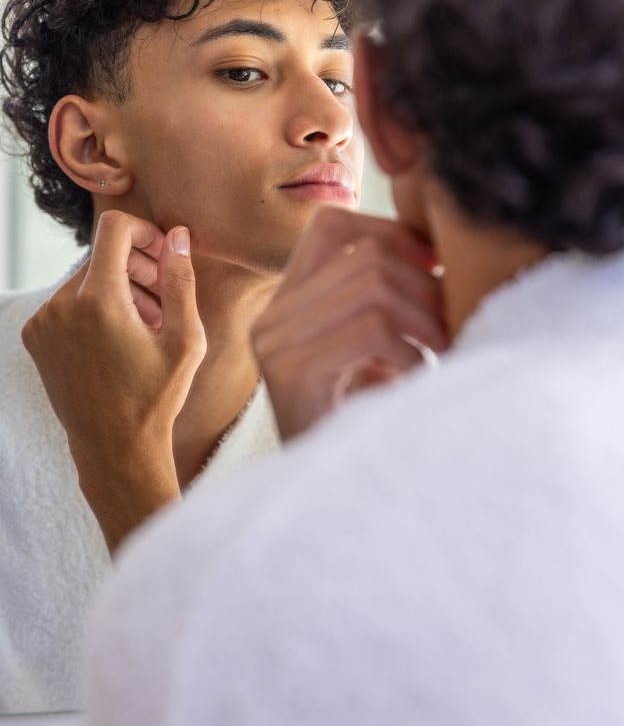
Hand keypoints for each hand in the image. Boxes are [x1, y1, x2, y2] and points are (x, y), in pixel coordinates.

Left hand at [22, 210, 206, 550]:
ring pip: (85, 281)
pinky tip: (117, 342)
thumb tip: (179, 236)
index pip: (114, 228)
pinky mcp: (34, 337)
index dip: (144, 232)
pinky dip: (92, 311)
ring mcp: (42, 321)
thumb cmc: (156, 398)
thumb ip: (180, 281)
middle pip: (102, 257)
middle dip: (136, 268)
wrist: (114, 449)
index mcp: (99, 300)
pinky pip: (66, 304)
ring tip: (144, 327)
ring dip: (117, 292)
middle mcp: (61, 304)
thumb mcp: (184, 340)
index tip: (162, 255)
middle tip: (163, 302)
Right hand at [252, 207, 448, 440]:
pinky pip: (370, 329)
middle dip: (425, 284)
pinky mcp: (290, 374)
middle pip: (363, 254)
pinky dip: (409, 349)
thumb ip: (382, 297)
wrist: (335, 499)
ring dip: (425, 317)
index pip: (332, 225)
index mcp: (284, 303)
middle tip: (455, 322)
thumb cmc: (366, 423)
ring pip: (371, 287)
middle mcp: (269, 318)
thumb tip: (434, 245)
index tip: (434, 267)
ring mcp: (273, 344)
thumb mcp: (373, 350)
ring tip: (444, 348)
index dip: (391, 233)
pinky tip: (415, 376)